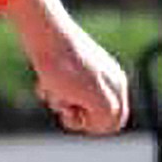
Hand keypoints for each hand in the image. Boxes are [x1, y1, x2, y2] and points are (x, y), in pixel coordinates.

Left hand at [31, 17, 129, 135]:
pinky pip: (62, 89)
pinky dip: (51, 90)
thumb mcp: (95, 99)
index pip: (113, 123)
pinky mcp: (70, 64)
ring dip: (60, 102)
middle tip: (63, 107)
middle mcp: (108, 77)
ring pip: (75, 103)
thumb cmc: (65, 69)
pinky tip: (43, 81)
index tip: (76, 116)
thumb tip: (106, 124)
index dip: (93, 126)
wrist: (44, 35)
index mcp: (118, 85)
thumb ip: (107, 116)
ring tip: (50, 87)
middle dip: (76, 115)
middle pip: (94, 115)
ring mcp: (89, 70)